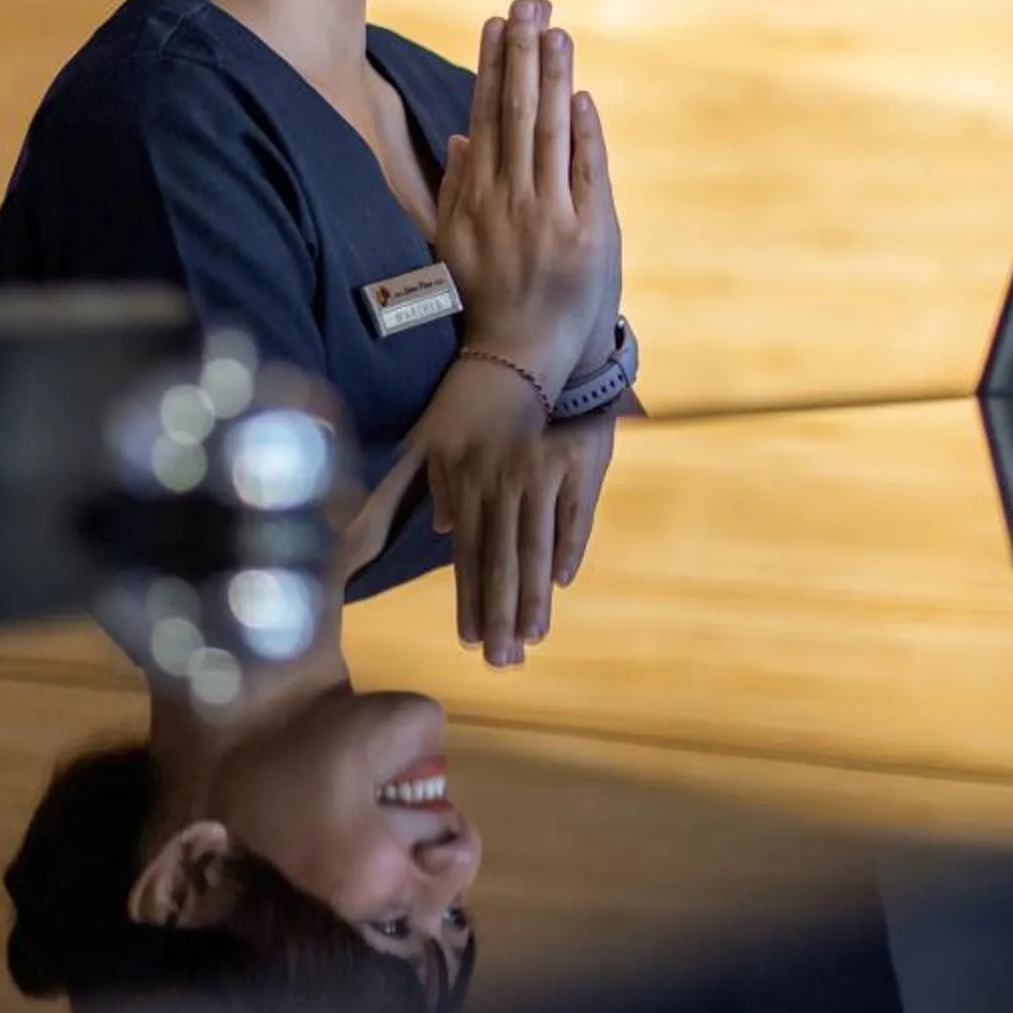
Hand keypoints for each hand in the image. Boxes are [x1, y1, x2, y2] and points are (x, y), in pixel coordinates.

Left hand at [431, 413, 616, 666]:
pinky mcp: (574, 460)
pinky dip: (569, 548)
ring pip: (535, 545)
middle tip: (502, 660)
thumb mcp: (438, 439)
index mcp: (467, 482)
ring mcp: (538, 470)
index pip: (468, 554)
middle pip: (501, 560)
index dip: (470, 600)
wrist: (522, 352)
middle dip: (501, 615)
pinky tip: (562, 583)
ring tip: (533, 636)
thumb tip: (441, 531)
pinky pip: (573, 514)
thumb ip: (439, 485)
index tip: (470, 640)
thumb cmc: (475, 399)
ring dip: (533, 596)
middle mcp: (499, 480)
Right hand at [437, 0, 615, 388]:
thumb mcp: (456, 243)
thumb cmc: (486, 303)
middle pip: (514, 112)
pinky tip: (581, 96)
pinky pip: (586, 172)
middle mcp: (507, 202)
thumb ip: (457, 188)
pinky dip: (584, 133)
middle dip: (523, 53)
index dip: (491, 65)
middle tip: (529, 1)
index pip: (484, 116)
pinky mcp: (585, 236)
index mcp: (474, 199)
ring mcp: (547, 218)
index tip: (498, 21)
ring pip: (548, 132)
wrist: (515, 361)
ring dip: (553, 78)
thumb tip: (460, 136)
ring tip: (556, 31)